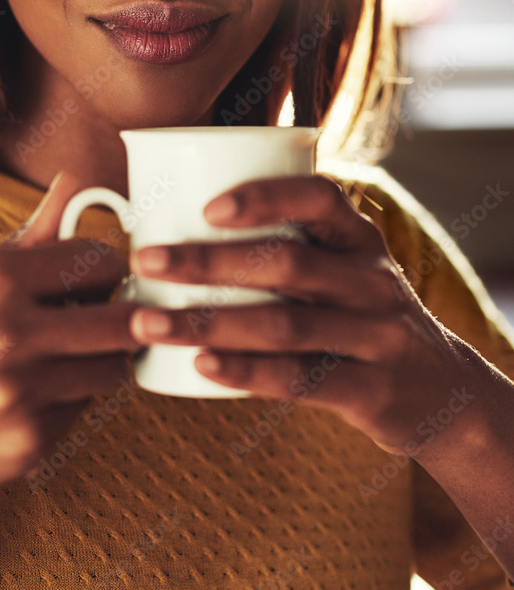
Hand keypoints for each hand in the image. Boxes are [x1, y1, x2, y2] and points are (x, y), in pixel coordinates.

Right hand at [0, 170, 141, 529]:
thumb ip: (32, 236)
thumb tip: (75, 179)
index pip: (101, 259)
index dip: (105, 272)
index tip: (93, 285)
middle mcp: (8, 330)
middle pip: (124, 318)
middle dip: (122, 320)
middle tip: (100, 324)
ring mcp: (20, 388)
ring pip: (114, 367)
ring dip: (98, 364)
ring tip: (60, 363)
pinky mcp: (29, 439)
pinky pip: (85, 409)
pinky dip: (70, 404)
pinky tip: (31, 402)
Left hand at [129, 175, 478, 457]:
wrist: (443, 391)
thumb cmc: (358, 315)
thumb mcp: (341, 269)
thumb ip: (283, 247)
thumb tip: (173, 222)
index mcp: (358, 239)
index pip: (319, 199)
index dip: (265, 198)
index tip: (206, 207)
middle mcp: (372, 280)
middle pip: (287, 263)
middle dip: (208, 261)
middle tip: (145, 261)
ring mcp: (377, 336)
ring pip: (286, 324)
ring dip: (210, 322)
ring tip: (149, 323)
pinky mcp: (373, 390)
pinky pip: (303, 379)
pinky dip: (248, 372)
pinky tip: (200, 367)